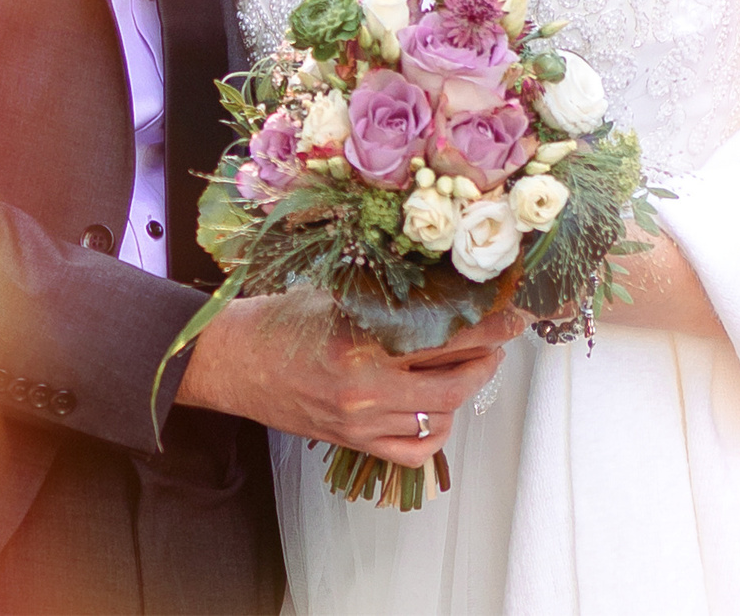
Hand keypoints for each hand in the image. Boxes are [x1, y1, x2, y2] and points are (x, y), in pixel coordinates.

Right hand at [177, 291, 529, 467]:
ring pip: (439, 416)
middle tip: (502, 337)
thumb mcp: (334, 296)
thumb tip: (444, 290)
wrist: (228, 361)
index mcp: (359, 342)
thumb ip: (387, 300)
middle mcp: (364, 388)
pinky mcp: (351, 442)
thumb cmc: (275, 321)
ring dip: (464, 391)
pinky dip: (435, 430)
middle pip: (454, 381)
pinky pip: (412, 450)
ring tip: (471, 365)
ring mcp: (359, 422)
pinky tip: (438, 408)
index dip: (488, 325)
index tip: (512, 313)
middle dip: (488, 358)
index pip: (444, 334)